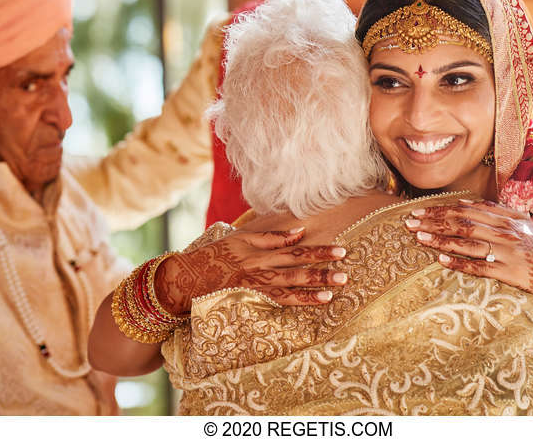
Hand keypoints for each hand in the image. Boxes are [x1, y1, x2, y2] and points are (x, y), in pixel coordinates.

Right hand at [155, 228, 347, 312]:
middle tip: (345, 269)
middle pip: (296, 266)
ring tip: (336, 288)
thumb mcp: (239, 238)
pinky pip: (280, 300)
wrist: (186, 277)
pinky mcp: (251, 297)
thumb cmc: (214, 256)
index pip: (295, 248)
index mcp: (259, 249)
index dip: (318, 249)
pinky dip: (300, 300)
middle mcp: (260, 265)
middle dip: (322, 267)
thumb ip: (269, 236)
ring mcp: (256, 283)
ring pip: (291, 284)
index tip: (340, 250)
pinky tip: (317, 301)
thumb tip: (299, 231)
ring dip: (315, 286)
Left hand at [405, 199, 532, 310]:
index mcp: (505, 217)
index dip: (439, 210)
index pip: (465, 210)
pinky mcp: (511, 272)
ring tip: (419, 238)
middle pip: (462, 223)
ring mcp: (508, 251)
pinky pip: (482, 267)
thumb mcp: (520, 223)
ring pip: (468, 242)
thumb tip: (462, 203)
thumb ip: (493, 211)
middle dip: (433, 222)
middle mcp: (505, 231)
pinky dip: (461, 263)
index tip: (418, 211)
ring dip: (441, 240)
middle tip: (409, 223)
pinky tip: (442, 262)